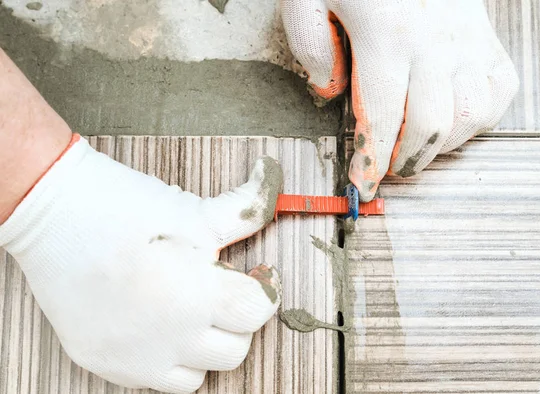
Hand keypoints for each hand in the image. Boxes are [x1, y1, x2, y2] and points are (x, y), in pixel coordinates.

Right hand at [0, 135, 282, 392]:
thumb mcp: (193, 211)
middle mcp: (169, 337)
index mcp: (196, 296)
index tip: (261, 277)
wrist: (55, 214)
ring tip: (193, 312)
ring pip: (199, 375)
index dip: (267, 290)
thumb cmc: (124, 206)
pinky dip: (169, 359)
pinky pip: (156, 380)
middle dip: (239, 320)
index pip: (258, 312)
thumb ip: (243, 210)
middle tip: (225, 292)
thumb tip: (274, 187)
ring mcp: (135, 358)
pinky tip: (161, 327)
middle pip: (236, 349)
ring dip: (207, 347)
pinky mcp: (106, 364)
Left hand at [282, 0, 518, 200]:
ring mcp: (467, 39)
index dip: (371, 161)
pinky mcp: (487, 36)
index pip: (382, 117)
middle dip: (405, 161)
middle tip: (387, 168)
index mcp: (386, 36)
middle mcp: (434, 42)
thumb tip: (331, 94)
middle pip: (430, 127)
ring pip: (470, 116)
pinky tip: (452, 120)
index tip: (363, 186)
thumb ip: (312, 47)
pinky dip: (479, 118)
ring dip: (441, 145)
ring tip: (415, 146)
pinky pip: (499, 91)